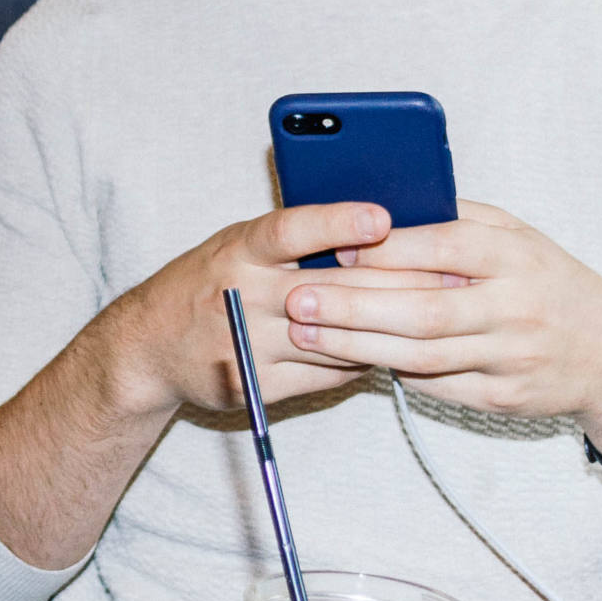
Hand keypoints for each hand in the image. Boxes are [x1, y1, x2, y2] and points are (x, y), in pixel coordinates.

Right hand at [97, 202, 466, 416]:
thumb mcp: (237, 244)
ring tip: (439, 314)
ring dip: (390, 327)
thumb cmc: (207, 281)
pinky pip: (330, 373)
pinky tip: (391, 347)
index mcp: (238, 249)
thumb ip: (292, 239)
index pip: (291, 229)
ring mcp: (250, 343)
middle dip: (398, 283)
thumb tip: (376, 226)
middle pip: (332, 289)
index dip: (337, 222)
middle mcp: (242, 293)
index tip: (383, 216)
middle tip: (452, 276)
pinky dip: (364, 358)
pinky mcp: (260, 384)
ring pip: (340, 336)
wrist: (148, 347)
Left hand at [280, 200, 601, 454]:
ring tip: (304, 331)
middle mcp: (516, 307)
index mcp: (516, 255)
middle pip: (422, 309)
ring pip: (420, 355)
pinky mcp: (503, 399)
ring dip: (355, 344)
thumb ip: (456, 219)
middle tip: (296, 296)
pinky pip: (435, 385)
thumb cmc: (550, 283)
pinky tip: (347, 356)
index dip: (384, 248)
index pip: (442, 247)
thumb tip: (379, 208)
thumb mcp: (518, 236)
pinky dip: (389, 369)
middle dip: (352, 304)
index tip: (331, 244)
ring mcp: (512, 358)